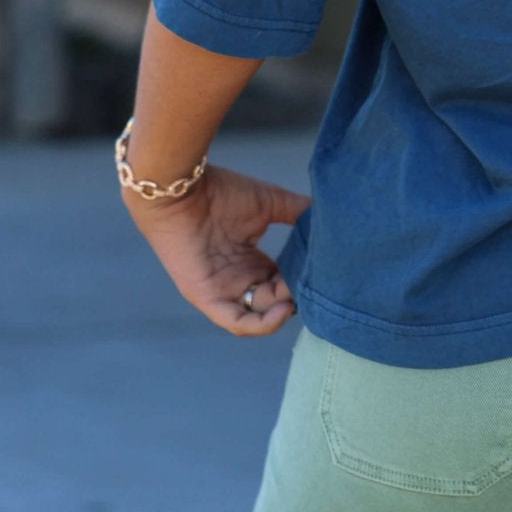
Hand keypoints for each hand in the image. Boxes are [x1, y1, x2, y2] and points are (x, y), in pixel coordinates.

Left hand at [122, 165, 309, 335]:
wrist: (180, 188)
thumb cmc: (220, 192)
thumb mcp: (270, 202)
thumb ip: (298, 210)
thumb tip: (331, 215)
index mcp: (251, 261)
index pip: (283, 281)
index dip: (301, 279)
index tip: (323, 270)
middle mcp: (238, 280)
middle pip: (274, 299)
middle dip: (295, 294)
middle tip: (313, 282)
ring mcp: (222, 291)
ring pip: (259, 314)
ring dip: (281, 310)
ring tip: (297, 296)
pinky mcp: (206, 297)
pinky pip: (236, 321)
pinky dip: (261, 324)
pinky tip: (282, 310)